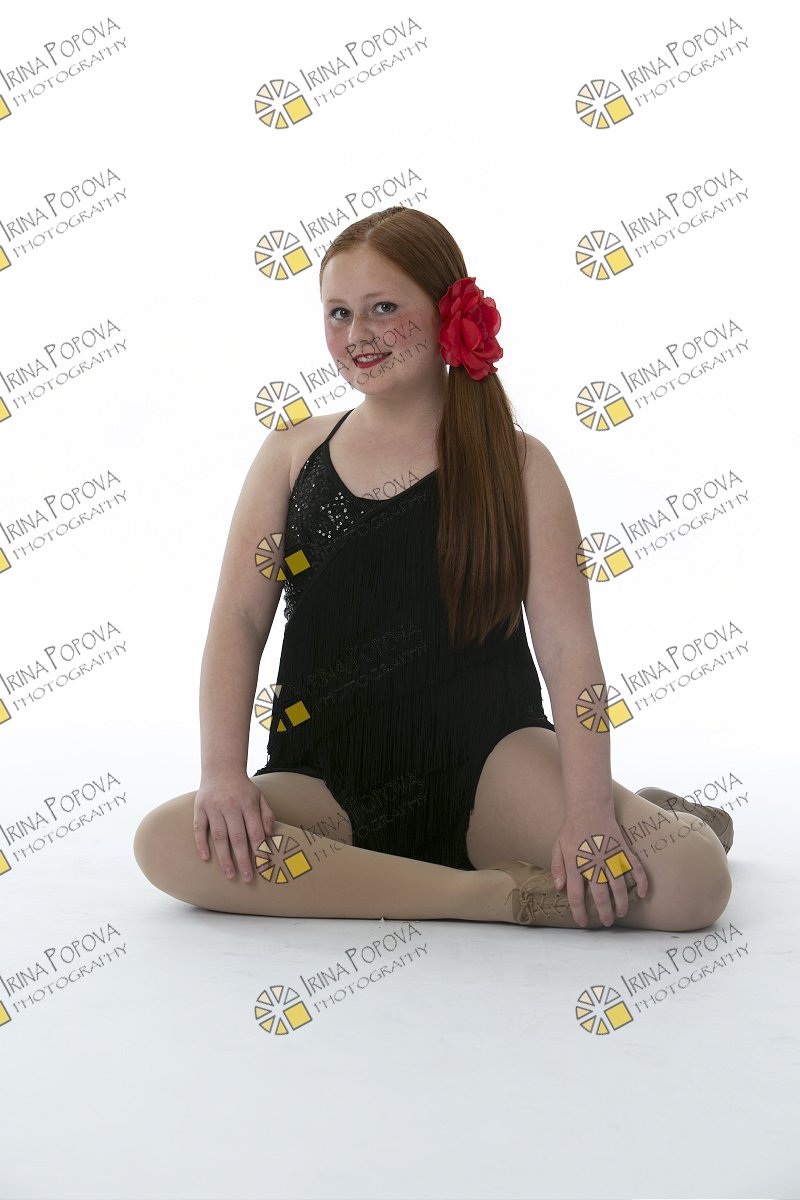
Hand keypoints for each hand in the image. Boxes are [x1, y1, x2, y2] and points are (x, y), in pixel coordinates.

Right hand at [193, 772, 275, 881]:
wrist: (221, 769)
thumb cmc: (243, 789)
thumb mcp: (260, 797)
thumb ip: (267, 815)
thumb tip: (269, 836)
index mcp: (248, 804)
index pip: (256, 832)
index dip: (260, 851)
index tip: (264, 868)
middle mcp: (231, 806)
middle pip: (238, 838)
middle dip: (244, 860)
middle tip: (248, 878)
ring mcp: (214, 807)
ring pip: (220, 836)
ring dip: (225, 857)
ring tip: (230, 874)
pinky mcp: (199, 808)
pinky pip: (199, 828)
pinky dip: (201, 843)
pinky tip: (206, 858)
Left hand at [550, 807, 647, 927]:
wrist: (589, 807)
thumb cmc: (572, 829)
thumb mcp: (557, 847)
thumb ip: (557, 868)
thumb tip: (559, 888)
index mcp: (576, 864)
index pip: (576, 895)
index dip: (580, 912)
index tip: (583, 923)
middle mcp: (594, 864)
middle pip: (600, 896)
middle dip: (604, 912)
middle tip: (607, 922)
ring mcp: (610, 857)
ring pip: (618, 887)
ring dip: (622, 903)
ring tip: (621, 913)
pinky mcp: (623, 850)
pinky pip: (635, 868)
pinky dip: (641, 882)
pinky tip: (643, 894)